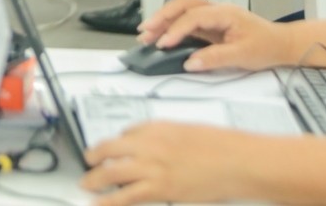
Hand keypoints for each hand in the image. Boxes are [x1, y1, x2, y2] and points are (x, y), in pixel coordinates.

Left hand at [82, 122, 259, 205]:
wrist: (240, 161)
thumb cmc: (224, 146)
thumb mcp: (190, 131)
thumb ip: (168, 136)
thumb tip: (155, 143)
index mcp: (158, 127)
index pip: (127, 132)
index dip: (115, 143)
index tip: (110, 148)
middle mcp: (150, 144)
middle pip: (109, 149)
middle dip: (93, 157)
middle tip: (88, 162)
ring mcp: (153, 167)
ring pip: (111, 172)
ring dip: (94, 179)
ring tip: (86, 184)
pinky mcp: (160, 189)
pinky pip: (126, 196)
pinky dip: (109, 201)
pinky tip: (99, 203)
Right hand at [137, 0, 294, 71]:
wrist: (283, 44)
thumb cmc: (267, 46)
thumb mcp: (243, 56)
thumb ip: (215, 58)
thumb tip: (190, 62)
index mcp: (225, 13)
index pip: (193, 17)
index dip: (176, 30)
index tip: (164, 44)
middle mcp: (217, 10)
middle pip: (182, 5)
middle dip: (161, 16)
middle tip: (145, 31)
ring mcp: (213, 15)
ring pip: (182, 9)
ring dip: (163, 18)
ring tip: (147, 33)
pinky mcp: (211, 24)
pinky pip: (186, 19)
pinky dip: (171, 25)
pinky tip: (162, 34)